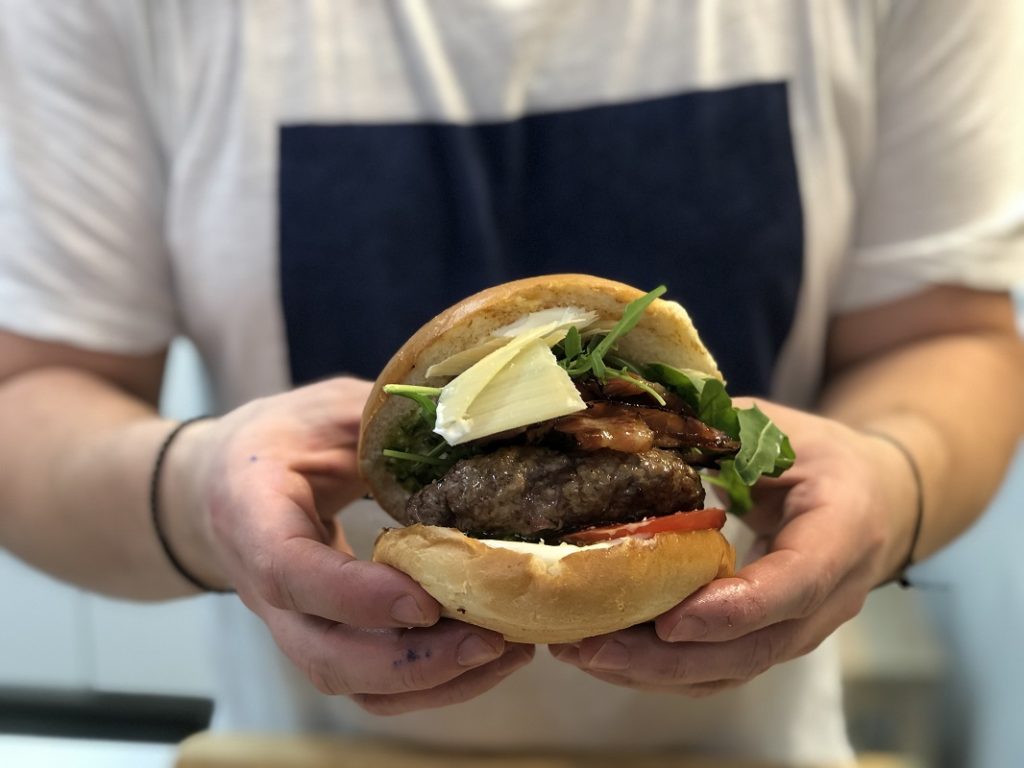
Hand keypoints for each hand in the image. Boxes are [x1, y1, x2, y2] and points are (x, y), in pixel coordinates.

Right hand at [168, 378, 533, 712]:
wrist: (224, 484)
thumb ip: (382, 420)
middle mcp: (264, 590)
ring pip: (352, 682)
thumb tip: (465, 425)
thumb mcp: (325, 411)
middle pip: (325, 657)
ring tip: (505, 652)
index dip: (357, 598)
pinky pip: (371, 682)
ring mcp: (293, 625)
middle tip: (489, 640)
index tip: (426, 602)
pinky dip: (430, 682)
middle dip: (414, 663)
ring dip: (432, 682)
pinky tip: (485, 655)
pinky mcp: (325, 638)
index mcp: (252, 517)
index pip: (291, 575)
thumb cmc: (278, 441)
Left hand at [550, 400, 916, 694]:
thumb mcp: (782, 430)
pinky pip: (719, 671)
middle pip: (753, 649)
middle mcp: (829, 597)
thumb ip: (721, 432)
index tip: (672, 619)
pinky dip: (661, 671)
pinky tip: (606, 654)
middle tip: (594, 645)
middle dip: (668, 656)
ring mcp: (801, 630)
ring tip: (581, 652)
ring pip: (730, 671)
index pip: (796, 584)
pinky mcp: (771, 641)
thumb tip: (640, 427)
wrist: (876, 500)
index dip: (736, 608)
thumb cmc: (822, 457)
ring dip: (652, 672)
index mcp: (842, 532)